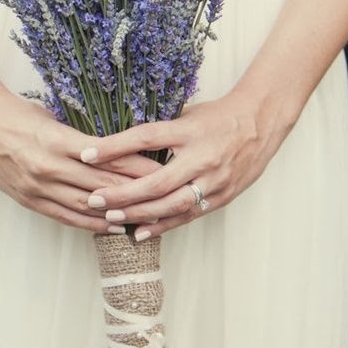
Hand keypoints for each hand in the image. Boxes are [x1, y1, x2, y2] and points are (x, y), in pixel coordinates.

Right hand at [0, 85, 159, 232]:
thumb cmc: (18, 114)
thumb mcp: (54, 117)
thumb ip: (81, 135)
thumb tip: (114, 144)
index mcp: (60, 141)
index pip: (108, 158)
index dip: (136, 166)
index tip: (161, 168)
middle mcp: (51, 167)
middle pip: (103, 184)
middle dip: (136, 191)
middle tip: (164, 195)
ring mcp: (40, 187)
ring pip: (87, 205)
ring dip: (118, 212)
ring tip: (145, 216)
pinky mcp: (30, 199)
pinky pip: (66, 216)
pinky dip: (91, 223)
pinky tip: (112, 226)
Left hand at [81, 90, 294, 239]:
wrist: (261, 123)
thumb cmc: (217, 116)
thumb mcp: (186, 115)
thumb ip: (159, 130)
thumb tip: (117, 141)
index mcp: (189, 130)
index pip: (145, 137)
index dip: (114, 147)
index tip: (86, 153)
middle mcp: (201, 157)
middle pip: (156, 180)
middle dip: (122, 193)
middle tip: (93, 199)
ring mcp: (213, 180)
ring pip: (171, 204)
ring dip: (138, 214)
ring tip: (110, 218)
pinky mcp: (221, 196)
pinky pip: (188, 215)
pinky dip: (162, 225)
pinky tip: (139, 232)